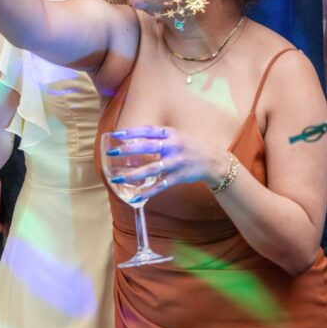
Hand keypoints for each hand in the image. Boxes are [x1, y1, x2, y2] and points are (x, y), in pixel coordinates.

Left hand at [108, 126, 232, 200]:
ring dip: (133, 174)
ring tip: (118, 178)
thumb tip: (135, 139)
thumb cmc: (191, 147)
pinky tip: (136, 196)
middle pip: (148, 147)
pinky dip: (148, 192)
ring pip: (151, 169)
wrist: (213, 161)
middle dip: (128, 150)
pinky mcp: (179, 177)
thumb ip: (160, 137)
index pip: (148, 130)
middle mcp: (174, 146)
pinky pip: (160, 185)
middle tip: (113, 153)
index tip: (116, 134)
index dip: (132, 132)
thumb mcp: (178, 136)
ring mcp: (176, 162)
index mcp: (172, 134)